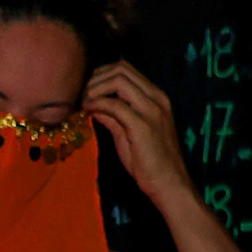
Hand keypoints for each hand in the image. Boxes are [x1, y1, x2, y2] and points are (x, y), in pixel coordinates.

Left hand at [87, 61, 191, 203]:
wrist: (168, 182)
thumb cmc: (148, 160)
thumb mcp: (128, 132)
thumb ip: (113, 116)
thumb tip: (93, 104)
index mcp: (156, 97)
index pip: (126, 69)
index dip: (101, 74)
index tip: (87, 89)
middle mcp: (157, 98)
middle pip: (121, 69)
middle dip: (95, 78)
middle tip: (82, 95)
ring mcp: (152, 110)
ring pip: (118, 81)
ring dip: (94, 88)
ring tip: (84, 103)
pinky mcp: (143, 126)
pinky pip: (115, 105)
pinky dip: (97, 104)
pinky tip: (89, 112)